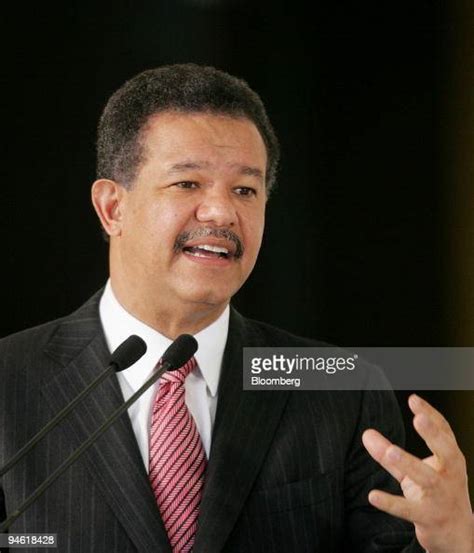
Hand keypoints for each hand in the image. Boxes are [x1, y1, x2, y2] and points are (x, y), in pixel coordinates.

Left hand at [362, 394, 472, 552]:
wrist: (456, 537)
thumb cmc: (434, 495)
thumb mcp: (412, 472)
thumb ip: (388, 454)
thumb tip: (366, 434)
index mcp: (449, 460)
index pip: (444, 433)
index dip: (430, 414)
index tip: (413, 399)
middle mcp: (450, 476)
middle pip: (447, 452)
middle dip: (434, 435)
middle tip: (418, 419)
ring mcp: (441, 497)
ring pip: (428, 479)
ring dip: (410, 463)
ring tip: (391, 451)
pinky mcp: (429, 518)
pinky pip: (409, 510)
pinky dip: (392, 503)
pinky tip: (373, 496)